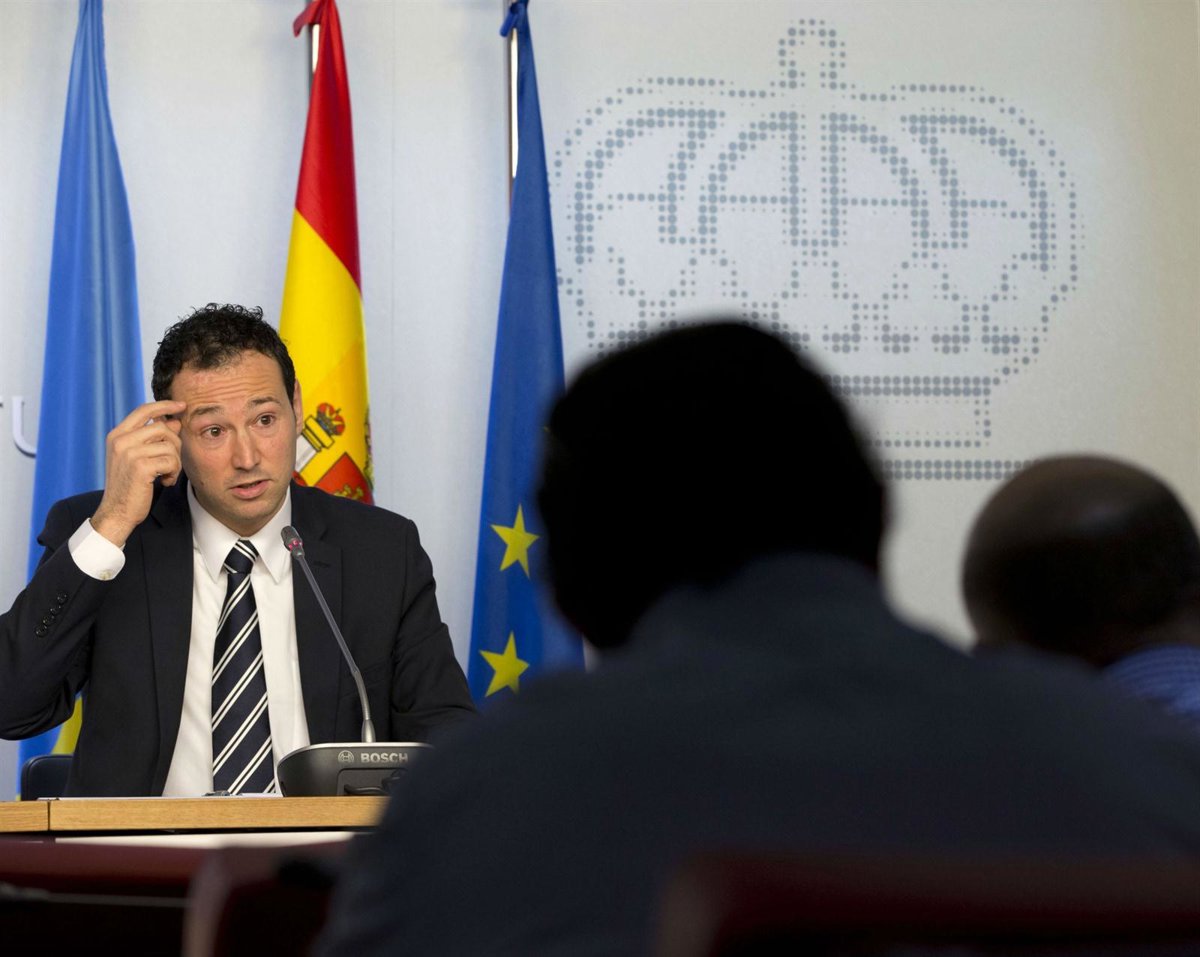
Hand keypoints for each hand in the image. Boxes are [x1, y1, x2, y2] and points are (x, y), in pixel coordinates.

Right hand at [90, 399, 186, 546]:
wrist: (117, 512)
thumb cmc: (130, 485)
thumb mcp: (138, 457)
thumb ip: (152, 439)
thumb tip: (173, 421)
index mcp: (117, 435)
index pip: (143, 410)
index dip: (164, 406)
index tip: (181, 406)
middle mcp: (120, 440)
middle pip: (163, 428)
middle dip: (175, 445)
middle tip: (171, 463)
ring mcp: (129, 452)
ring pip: (170, 445)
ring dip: (175, 463)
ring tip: (166, 475)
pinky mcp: (140, 466)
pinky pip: (171, 461)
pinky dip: (173, 473)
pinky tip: (164, 482)